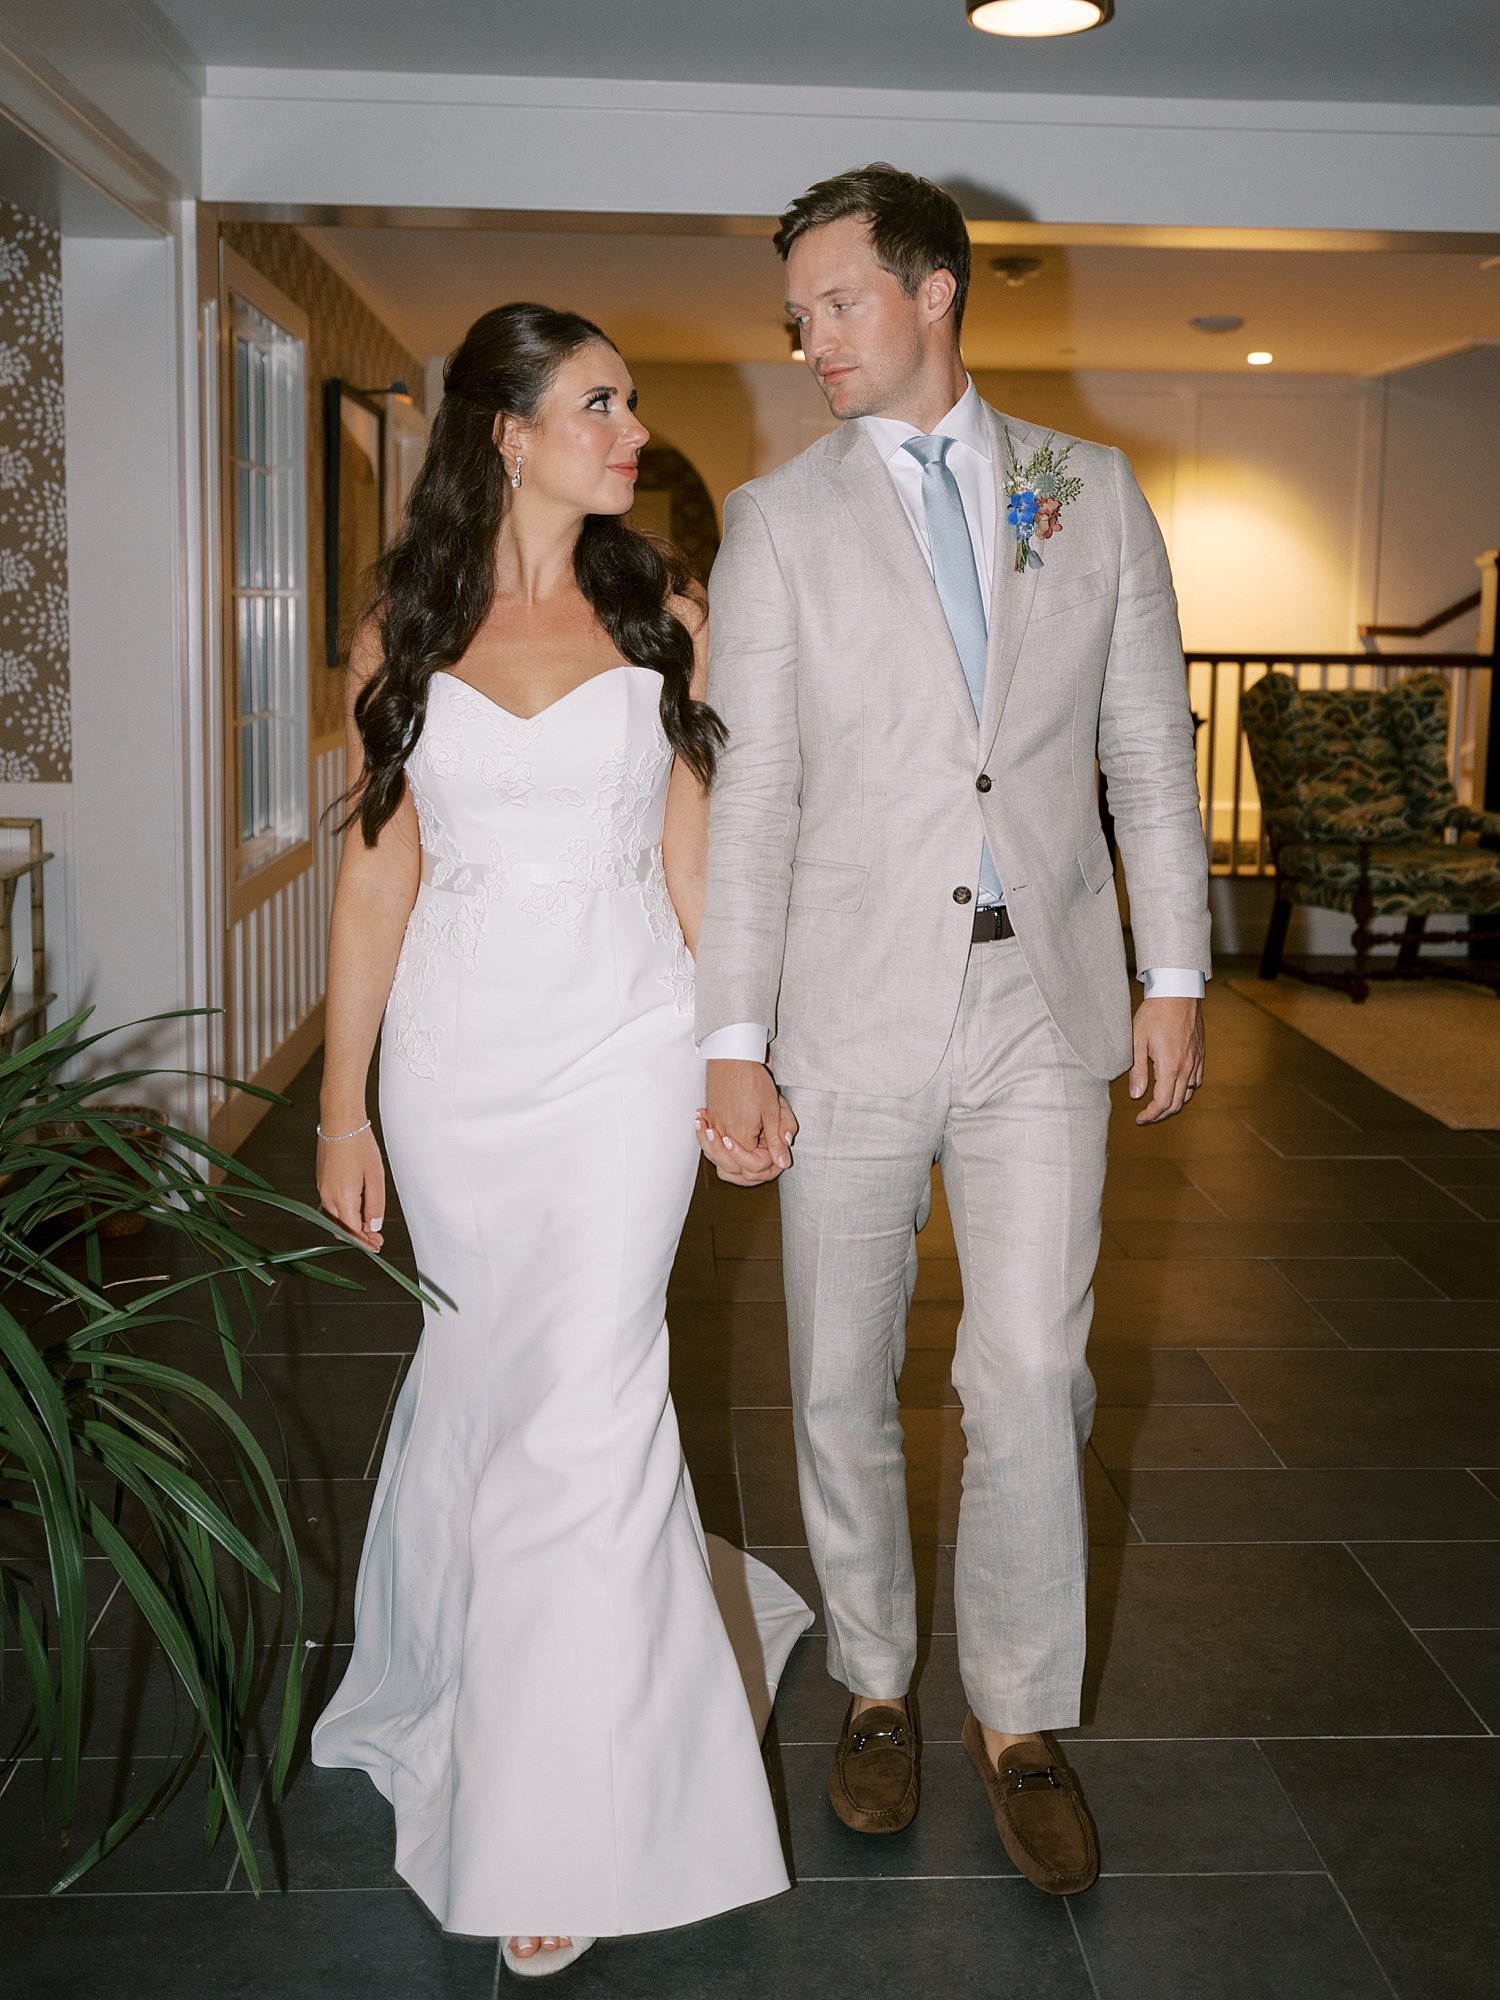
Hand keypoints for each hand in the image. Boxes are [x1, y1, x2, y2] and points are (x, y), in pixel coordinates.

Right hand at [316, 1125, 386, 1249]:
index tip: (378, 1246)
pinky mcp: (321, 1181)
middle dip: (358, 1237)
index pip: (352, 1232)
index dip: (366, 1243)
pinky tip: (357, 1210)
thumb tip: (373, 1225)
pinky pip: (330, 1206)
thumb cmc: (359, 1144)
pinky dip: (343, 1214)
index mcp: (342, 1198)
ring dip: (351, 1226)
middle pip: (340, 1229)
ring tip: (369, 1226)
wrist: (340, 1121)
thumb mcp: (376, 1176)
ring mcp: (322, 1189)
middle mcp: (328, 1197)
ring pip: (334, 1219)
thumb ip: (375, 1204)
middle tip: (376, 1238)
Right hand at [697, 1061, 796, 1183]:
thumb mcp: (773, 1112)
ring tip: (741, 1153)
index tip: (774, 1152)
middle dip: (747, 1166)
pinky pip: (711, 1141)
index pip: (752, 1166)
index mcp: (742, 1138)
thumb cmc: (752, 1080)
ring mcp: (715, 1126)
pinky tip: (726, 1140)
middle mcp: (724, 1135)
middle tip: (762, 1158)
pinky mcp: (711, 1117)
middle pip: (732, 1167)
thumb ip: (777, 1140)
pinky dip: (717, 1145)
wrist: (733, 1059)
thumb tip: (783, 1161)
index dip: (767, 1163)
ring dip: (729, 1159)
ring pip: (718, 1156)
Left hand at [1129, 996, 1203, 1124]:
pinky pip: (1196, 1080)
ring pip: (1188, 1093)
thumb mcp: (1137, 1041)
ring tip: (1158, 1103)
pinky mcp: (1200, 1054)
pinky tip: (1174, 1086)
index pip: (1162, 1102)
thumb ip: (1137, 1071)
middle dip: (1161, 1114)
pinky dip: (1186, 1089)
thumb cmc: (1154, 1014)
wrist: (1177, 993)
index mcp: (1170, 1066)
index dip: (1151, 1115)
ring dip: (1174, 1103)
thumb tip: (1136, 1095)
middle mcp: (1187, 1067)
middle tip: (1146, 1115)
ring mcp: (1196, 1061)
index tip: (1140, 1118)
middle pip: (1177, 1103)